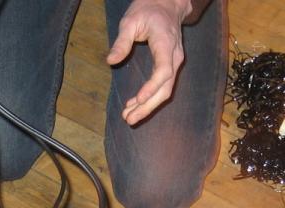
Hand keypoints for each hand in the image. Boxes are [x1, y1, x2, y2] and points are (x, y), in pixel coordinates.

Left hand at [106, 0, 191, 124]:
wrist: (167, 4)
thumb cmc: (147, 10)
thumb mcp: (130, 21)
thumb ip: (121, 42)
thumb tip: (110, 61)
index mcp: (166, 44)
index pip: (163, 71)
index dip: (152, 87)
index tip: (138, 99)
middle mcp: (175, 57)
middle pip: (165, 88)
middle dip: (147, 106)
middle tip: (129, 118)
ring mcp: (175, 62)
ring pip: (165, 91)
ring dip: (148, 106)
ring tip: (129, 117)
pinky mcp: (170, 66)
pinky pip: (163, 86)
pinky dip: (151, 98)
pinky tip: (135, 105)